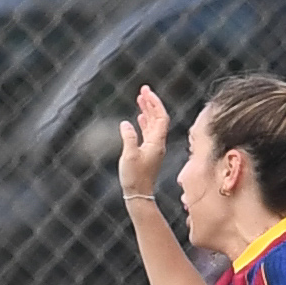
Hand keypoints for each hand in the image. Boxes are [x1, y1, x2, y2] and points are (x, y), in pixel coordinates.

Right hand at [118, 85, 169, 200]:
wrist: (139, 194)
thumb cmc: (134, 177)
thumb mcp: (129, 156)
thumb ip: (129, 138)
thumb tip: (126, 124)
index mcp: (157, 142)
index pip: (160, 117)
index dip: (154, 103)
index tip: (146, 92)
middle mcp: (158, 143)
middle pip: (158, 118)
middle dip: (151, 103)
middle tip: (143, 90)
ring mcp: (154, 147)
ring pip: (152, 124)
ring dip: (147, 111)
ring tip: (140, 99)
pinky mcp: (148, 152)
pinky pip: (148, 133)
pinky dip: (144, 123)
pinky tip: (138, 118)